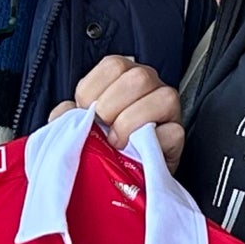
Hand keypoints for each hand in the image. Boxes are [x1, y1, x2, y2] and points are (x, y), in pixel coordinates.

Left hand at [53, 54, 183, 168]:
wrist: (120, 177)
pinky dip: (152, 143)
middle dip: (112, 106)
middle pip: (138, 78)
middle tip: (103, 128)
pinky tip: (136, 152)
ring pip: (162, 98)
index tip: (86, 113)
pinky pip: (173, 132)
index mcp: (122, 76)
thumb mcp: (77, 127)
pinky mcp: (178, 135)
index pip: (113, 66)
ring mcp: (168, 108)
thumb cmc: (99, 146)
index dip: (94, 91)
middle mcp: (149, 85)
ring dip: (132, 123)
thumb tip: (66, 112)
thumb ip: (67, 116)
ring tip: (117, 142)